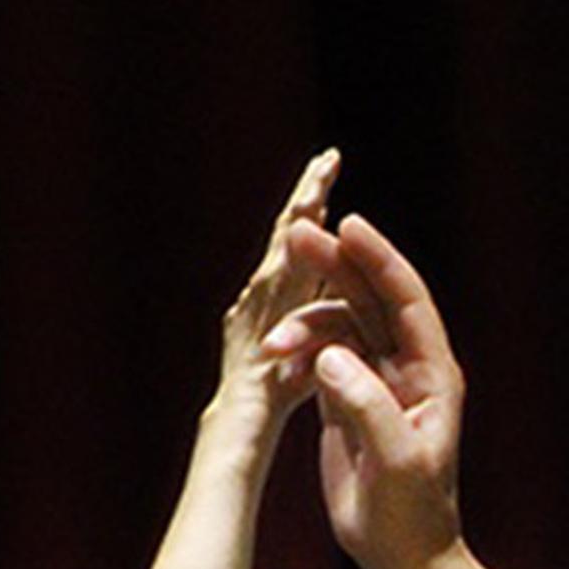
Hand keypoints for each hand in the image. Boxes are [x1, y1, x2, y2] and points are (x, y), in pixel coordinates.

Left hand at [215, 149, 346, 418]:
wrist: (241, 410)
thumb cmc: (279, 383)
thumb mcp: (304, 337)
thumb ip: (313, 298)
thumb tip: (319, 267)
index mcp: (279, 282)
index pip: (297, 226)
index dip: (312, 194)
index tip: (326, 163)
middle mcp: (262, 282)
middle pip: (287, 227)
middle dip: (309, 192)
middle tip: (326, 158)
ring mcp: (252, 296)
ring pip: (280, 249)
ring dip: (300, 220)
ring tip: (317, 190)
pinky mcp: (246, 312)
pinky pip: (276, 275)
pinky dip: (291, 256)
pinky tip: (303, 247)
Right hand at [288, 213, 467, 568]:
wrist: (401, 553)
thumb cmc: (412, 512)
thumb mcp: (397, 459)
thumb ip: (367, 403)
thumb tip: (330, 355)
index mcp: (433, 374)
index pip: (406, 301)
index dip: (380, 260)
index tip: (349, 226)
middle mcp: (407, 369)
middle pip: (369, 302)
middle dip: (334, 268)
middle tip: (296, 236)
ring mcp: (376, 384)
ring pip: (337, 330)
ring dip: (301, 327)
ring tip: (267, 347)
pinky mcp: (346, 403)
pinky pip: (319, 359)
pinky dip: (296, 353)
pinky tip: (273, 360)